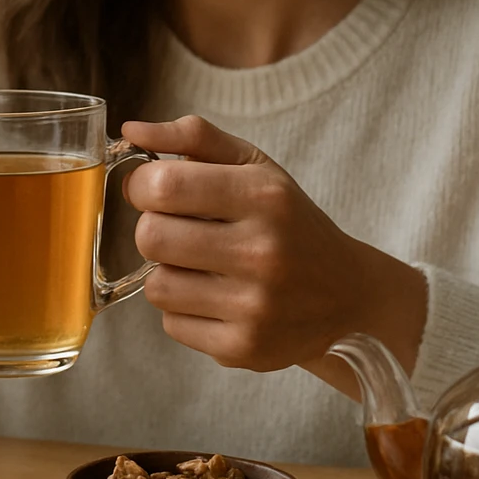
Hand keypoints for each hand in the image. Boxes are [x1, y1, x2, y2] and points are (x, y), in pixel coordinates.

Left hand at [121, 116, 426, 386]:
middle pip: (151, 237)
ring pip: (156, 286)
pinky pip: (172, 324)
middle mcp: (262, 252)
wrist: (346, 296)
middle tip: (180, 230)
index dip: (143, 186)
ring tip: (202, 267)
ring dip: (169, 273)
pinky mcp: (243, 348)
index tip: (155, 190)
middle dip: (155, 229)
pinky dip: (184, 310)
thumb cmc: (288, 222)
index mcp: (264, 197)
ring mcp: (253, 306)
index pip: (162, 185)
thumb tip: (132, 129)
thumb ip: (194, 138)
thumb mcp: (255, 166)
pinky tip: (217, 298)